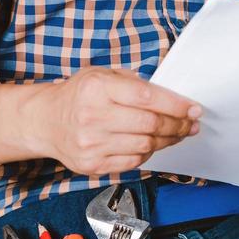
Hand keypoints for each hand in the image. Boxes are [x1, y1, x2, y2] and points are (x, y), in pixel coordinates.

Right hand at [32, 67, 202, 175]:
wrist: (44, 121)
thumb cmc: (78, 95)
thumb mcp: (101, 74)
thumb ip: (133, 82)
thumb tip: (170, 96)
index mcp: (98, 88)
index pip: (147, 98)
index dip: (176, 105)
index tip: (194, 108)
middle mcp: (93, 116)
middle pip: (150, 125)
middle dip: (179, 125)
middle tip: (191, 124)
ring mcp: (91, 144)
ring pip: (145, 146)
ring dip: (168, 141)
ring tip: (178, 134)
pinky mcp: (92, 165)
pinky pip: (133, 161)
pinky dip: (149, 153)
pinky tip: (153, 144)